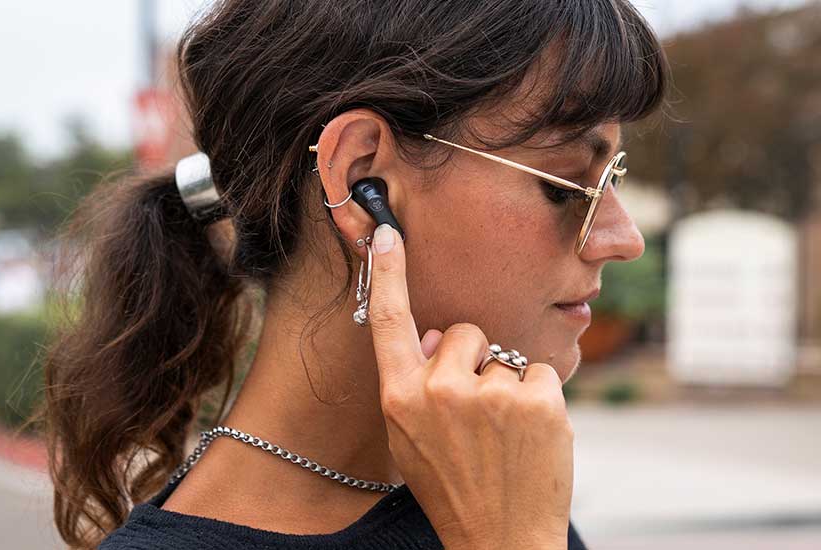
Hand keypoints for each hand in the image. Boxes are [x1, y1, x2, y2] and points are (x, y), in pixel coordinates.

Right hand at [368, 223, 573, 549]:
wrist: (502, 541)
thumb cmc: (455, 488)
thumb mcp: (410, 442)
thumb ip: (414, 386)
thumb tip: (435, 338)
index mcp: (401, 399)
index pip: (389, 321)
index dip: (387, 274)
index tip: (388, 233)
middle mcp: (439, 391)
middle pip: (465, 332)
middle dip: (475, 359)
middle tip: (480, 412)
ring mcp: (489, 394)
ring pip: (504, 354)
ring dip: (508, 384)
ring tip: (505, 435)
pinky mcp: (535, 400)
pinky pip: (539, 370)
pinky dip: (540, 397)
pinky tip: (532, 434)